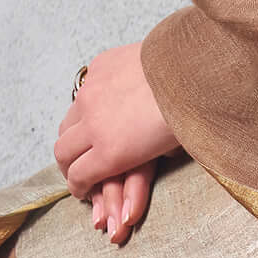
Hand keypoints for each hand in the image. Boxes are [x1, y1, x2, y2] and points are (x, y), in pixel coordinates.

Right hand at [55, 45, 182, 243]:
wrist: (195, 67)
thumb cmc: (191, 113)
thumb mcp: (168, 152)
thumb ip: (142, 168)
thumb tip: (133, 177)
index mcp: (111, 151)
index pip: (78, 176)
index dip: (78, 188)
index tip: (82, 190)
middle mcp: (93, 123)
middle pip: (63, 152)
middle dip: (68, 166)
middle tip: (76, 171)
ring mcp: (91, 93)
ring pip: (67, 122)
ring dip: (72, 137)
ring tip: (81, 143)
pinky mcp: (98, 68)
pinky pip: (83, 91)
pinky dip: (87, 105)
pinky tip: (99, 106)